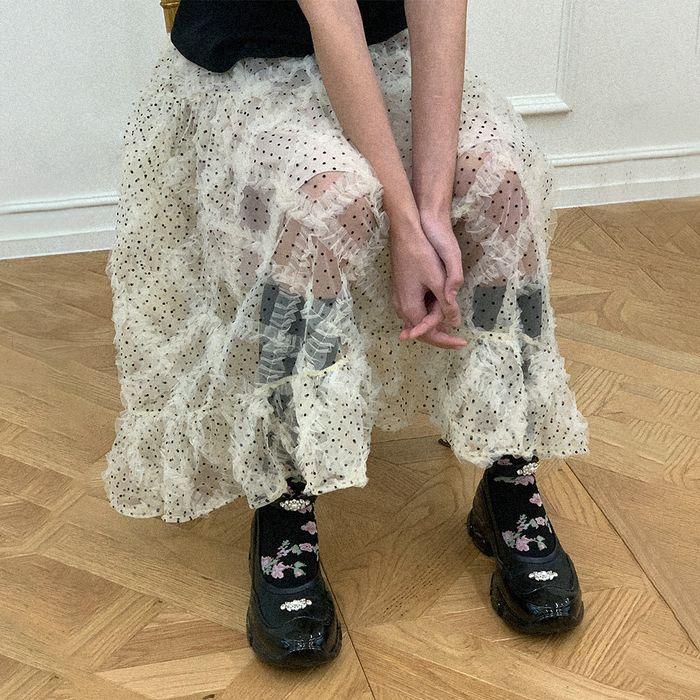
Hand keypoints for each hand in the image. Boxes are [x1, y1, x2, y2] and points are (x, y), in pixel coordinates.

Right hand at [389, 221, 467, 349]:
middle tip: (458, 341)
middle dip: (440, 337)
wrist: (405, 232)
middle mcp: (400, 306)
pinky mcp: (400, 289)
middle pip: (420, 331)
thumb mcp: (438, 280)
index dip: (447, 341)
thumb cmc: (422, 253)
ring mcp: (398, 298)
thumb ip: (446, 304)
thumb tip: (455, 323)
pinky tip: (438, 313)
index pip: (428, 334)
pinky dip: (427, 316)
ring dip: (433, 326)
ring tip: (451, 330)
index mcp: (410, 306)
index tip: (463, 343)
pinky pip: (414, 310)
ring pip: (417, 321)